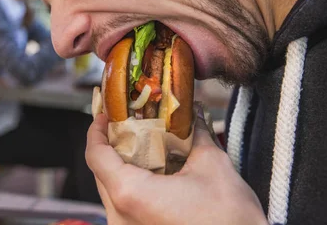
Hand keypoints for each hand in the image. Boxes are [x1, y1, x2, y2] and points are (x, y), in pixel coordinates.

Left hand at [85, 111, 268, 224]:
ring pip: (112, 192)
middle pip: (101, 174)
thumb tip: (193, 112)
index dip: (96, 131)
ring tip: (144, 147)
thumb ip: (196, 133)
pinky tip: (154, 175)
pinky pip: (124, 208)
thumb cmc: (230, 218)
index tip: (106, 115)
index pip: (96, 156)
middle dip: (112, 147)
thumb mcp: (212, 164)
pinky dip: (133, 187)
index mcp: (131, 194)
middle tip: (128, 125)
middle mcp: (120, 218)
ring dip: (122, 168)